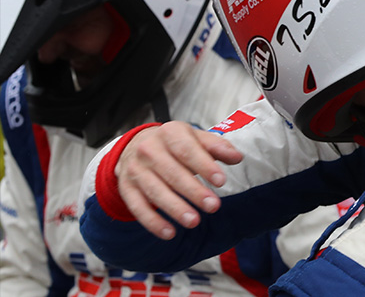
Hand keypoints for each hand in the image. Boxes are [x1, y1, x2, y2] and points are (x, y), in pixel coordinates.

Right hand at [114, 121, 242, 239]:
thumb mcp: (195, 138)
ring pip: (155, 191)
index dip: (204, 166)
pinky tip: (169, 233)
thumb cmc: (174, 144)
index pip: (187, 150)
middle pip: (172, 173)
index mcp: (170, 133)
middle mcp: (149, 150)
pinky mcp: (126, 188)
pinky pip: (137, 207)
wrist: (136, 145)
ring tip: (194, 222)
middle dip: (193, 191)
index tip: (221, 181)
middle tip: (213, 206)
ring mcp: (135, 170)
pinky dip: (153, 222)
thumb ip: (217, 146)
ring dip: (175, 208)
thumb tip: (237, 157)